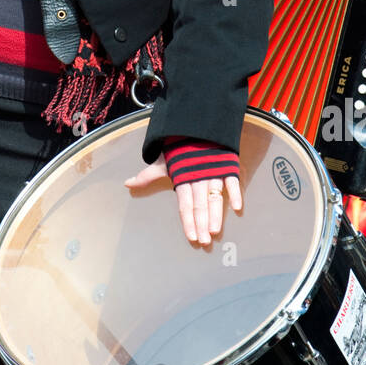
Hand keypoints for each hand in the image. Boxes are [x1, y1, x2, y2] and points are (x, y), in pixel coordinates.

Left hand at [125, 157, 242, 244]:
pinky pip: (232, 180)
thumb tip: (127, 184)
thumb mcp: (162, 161)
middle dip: (201, 223)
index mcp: (182, 178)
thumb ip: (147, 175)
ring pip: (214, 195)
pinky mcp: (226, 164)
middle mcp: (197, 176)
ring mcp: (213, 171)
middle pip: (199, 204)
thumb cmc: (178, 147)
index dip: (188, 221)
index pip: (184, 205)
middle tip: (205, 241)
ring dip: (216, 213)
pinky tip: (238, 207)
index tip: (191, 238)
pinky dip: (236, 192)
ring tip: (215, 230)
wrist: (194, 123)